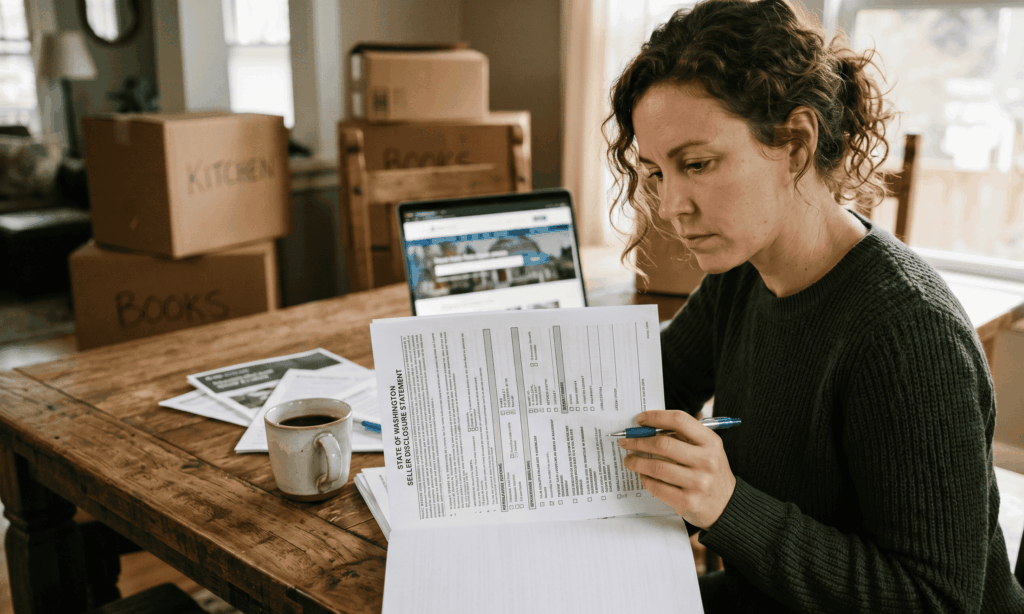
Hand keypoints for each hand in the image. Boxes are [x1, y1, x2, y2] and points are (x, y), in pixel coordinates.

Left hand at [619, 410, 735, 529]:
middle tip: (626, 441)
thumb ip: (684, 437)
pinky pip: (657, 487)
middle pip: (663, 444)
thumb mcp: (707, 449)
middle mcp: (706, 461)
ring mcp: (698, 483)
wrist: (727, 506)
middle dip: (639, 441)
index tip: (640, 419)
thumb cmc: (711, 472)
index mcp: (711, 442)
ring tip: (629, 459)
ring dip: (637, 461)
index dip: (656, 417)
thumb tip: (649, 428)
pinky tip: (642, 475)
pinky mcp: (688, 502)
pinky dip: (645, 479)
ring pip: (656, 467)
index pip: (680, 420)